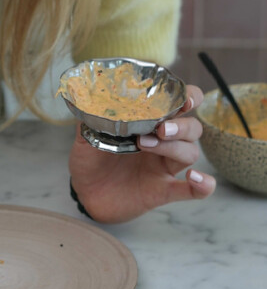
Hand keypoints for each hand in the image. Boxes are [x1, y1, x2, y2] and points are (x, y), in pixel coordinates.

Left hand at [68, 86, 215, 222]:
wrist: (84, 191)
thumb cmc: (91, 158)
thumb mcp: (88, 133)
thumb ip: (93, 116)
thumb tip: (92, 97)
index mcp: (149, 122)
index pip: (181, 103)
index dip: (189, 98)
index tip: (183, 100)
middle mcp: (163, 142)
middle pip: (192, 128)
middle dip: (181, 125)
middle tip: (160, 128)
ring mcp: (164, 166)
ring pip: (190, 152)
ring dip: (174, 147)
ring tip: (144, 145)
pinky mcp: (163, 191)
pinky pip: (194, 191)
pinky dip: (203, 185)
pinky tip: (196, 178)